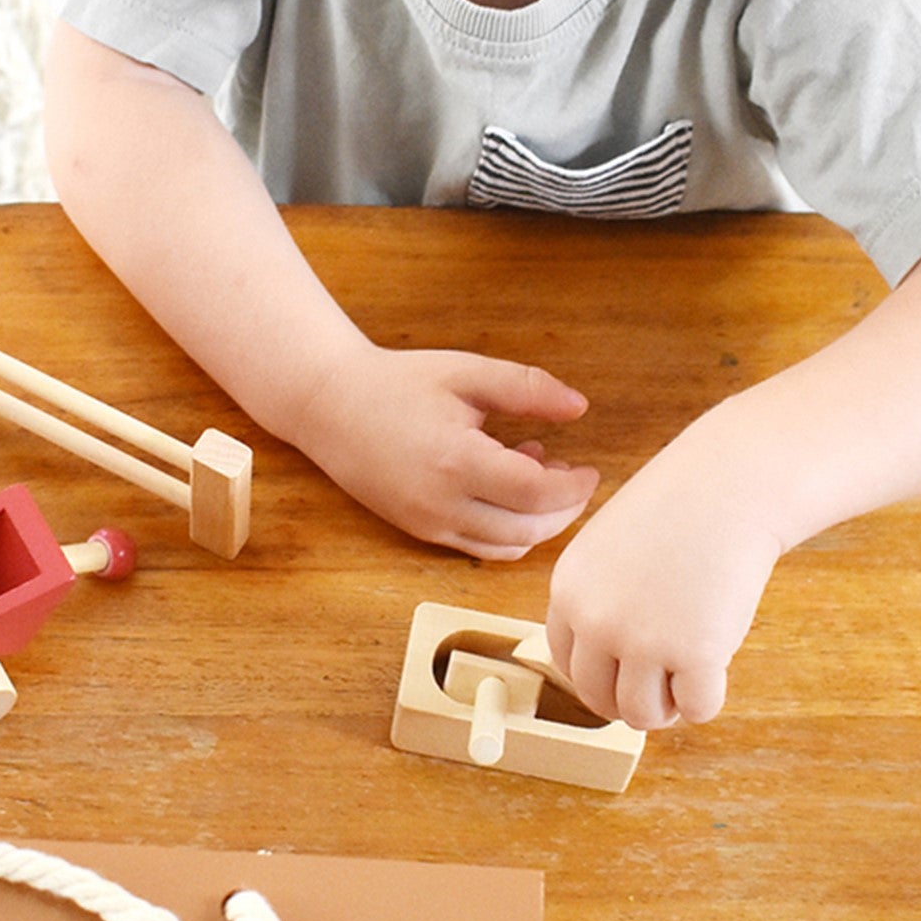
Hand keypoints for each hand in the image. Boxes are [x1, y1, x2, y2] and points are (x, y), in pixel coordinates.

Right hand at [292, 344, 597, 558]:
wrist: (329, 405)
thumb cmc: (398, 383)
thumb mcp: (466, 373)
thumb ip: (526, 388)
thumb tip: (579, 407)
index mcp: (457, 461)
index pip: (537, 493)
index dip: (574, 486)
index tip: (590, 469)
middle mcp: (441, 504)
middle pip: (528, 528)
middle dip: (564, 509)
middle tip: (577, 478)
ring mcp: (428, 523)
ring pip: (506, 545)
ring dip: (538, 522)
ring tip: (540, 475)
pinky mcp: (419, 531)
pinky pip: (479, 547)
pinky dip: (507, 530)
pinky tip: (507, 489)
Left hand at [544, 450, 782, 729]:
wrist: (729, 486)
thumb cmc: (679, 512)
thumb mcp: (610, 549)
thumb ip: (600, 600)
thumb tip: (610, 667)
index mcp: (569, 591)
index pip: (567, 664)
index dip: (602, 675)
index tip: (628, 670)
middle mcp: (595, 620)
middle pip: (598, 698)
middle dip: (632, 698)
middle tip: (664, 681)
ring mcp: (642, 640)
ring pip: (642, 715)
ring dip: (668, 706)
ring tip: (688, 674)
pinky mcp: (693, 653)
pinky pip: (697, 709)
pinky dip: (707, 699)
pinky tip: (717, 667)